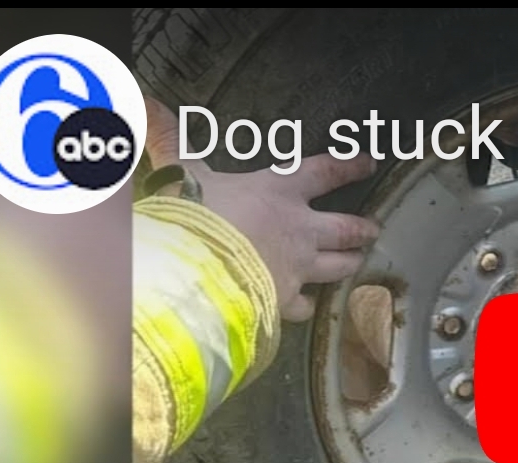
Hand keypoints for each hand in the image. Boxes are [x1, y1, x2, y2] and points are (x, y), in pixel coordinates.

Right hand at [143, 98, 379, 320]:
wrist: (194, 271)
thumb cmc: (192, 215)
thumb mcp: (181, 170)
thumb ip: (169, 137)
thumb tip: (144, 100)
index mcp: (279, 191)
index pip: (326, 171)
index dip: (350, 165)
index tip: (370, 163)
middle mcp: (299, 230)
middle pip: (345, 228)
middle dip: (362, 228)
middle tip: (374, 228)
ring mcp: (297, 268)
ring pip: (338, 267)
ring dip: (349, 263)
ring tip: (357, 262)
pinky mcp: (285, 300)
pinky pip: (305, 305)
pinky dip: (307, 306)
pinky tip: (307, 308)